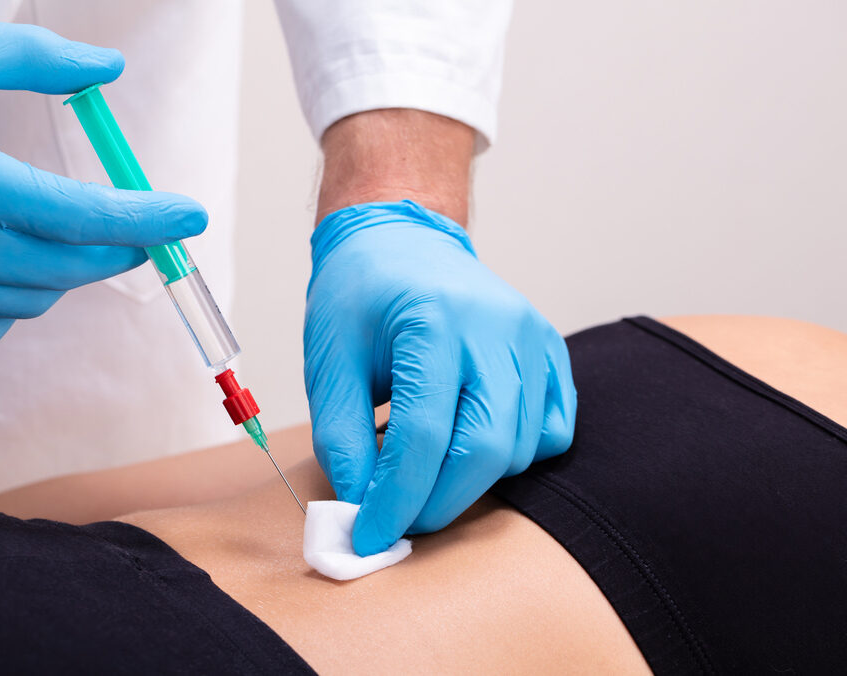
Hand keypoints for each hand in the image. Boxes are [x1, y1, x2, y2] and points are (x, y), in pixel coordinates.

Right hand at [0, 15, 205, 345]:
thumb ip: (38, 61)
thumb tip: (109, 70)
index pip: (81, 218)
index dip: (146, 219)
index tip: (192, 215)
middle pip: (65, 271)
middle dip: (116, 249)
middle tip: (140, 227)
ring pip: (28, 303)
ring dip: (63, 272)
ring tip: (64, 233)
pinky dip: (12, 302)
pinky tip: (8, 264)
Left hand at [304, 200, 576, 555]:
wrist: (399, 240)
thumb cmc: (360, 295)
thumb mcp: (328, 360)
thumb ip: (340, 437)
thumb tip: (361, 505)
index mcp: (433, 321)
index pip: (424, 435)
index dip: (396, 497)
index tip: (370, 535)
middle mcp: (496, 328)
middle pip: (485, 449)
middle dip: (438, 503)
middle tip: (398, 521)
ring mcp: (532, 338)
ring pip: (520, 447)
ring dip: (470, 481)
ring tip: (422, 469)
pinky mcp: (550, 351)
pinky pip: (551, 430)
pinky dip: (515, 455)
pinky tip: (470, 444)